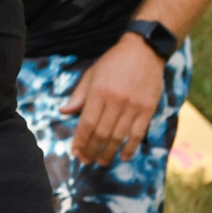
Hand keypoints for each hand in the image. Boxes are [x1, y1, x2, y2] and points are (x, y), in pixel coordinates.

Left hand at [65, 35, 166, 165]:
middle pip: (101, 133)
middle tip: (86, 160)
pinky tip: (123, 156)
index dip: (80, 141)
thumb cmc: (113, 62)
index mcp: (98, 92)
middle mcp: (115, 101)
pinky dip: (130, 148)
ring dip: (109, 152)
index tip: (75, 152)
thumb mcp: (91, 74)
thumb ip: (79, 95)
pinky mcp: (148, 109)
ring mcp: (133, 106)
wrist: (143, 51)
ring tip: (101, 161)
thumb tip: (64, 112)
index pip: (86, 123)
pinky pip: (138, 134)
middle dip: (92, 150)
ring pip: (118, 136)